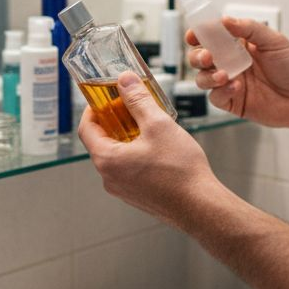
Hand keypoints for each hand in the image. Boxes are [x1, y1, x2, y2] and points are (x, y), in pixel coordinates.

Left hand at [77, 70, 221, 225]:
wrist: (201, 207)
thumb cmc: (180, 170)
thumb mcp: (158, 124)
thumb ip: (138, 100)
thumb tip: (125, 81)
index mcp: (107, 160)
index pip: (86, 128)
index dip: (94, 109)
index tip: (106, 98)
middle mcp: (109, 178)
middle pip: (101, 142)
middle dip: (114, 121)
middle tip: (131, 107)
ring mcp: (122, 190)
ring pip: (116, 156)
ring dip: (127, 138)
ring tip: (149, 126)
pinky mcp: (137, 196)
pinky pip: (128, 170)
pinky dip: (136, 154)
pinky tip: (157, 147)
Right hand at [187, 18, 288, 129]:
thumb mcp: (274, 41)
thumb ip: (248, 29)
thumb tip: (224, 20)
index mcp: (238, 45)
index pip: (210, 37)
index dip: (198, 34)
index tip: (195, 34)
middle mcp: (230, 63)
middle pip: (199, 58)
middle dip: (198, 56)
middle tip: (207, 57)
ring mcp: (230, 83)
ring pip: (202, 78)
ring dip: (208, 76)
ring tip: (224, 75)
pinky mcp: (233, 102)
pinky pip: (216, 98)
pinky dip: (221, 92)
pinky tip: (235, 87)